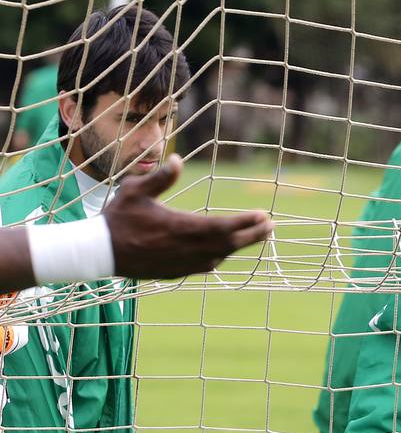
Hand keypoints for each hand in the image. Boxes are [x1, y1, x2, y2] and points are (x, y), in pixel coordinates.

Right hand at [105, 155, 273, 279]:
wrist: (97, 253)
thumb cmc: (117, 219)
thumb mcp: (134, 192)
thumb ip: (160, 178)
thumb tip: (179, 160)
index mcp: (180, 228)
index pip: (223, 226)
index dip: (247, 222)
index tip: (264, 215)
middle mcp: (186, 249)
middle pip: (229, 243)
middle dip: (253, 235)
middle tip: (271, 226)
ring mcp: (181, 264)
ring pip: (219, 256)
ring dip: (238, 246)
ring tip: (255, 236)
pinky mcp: (174, 273)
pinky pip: (205, 266)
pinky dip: (219, 256)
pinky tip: (224, 251)